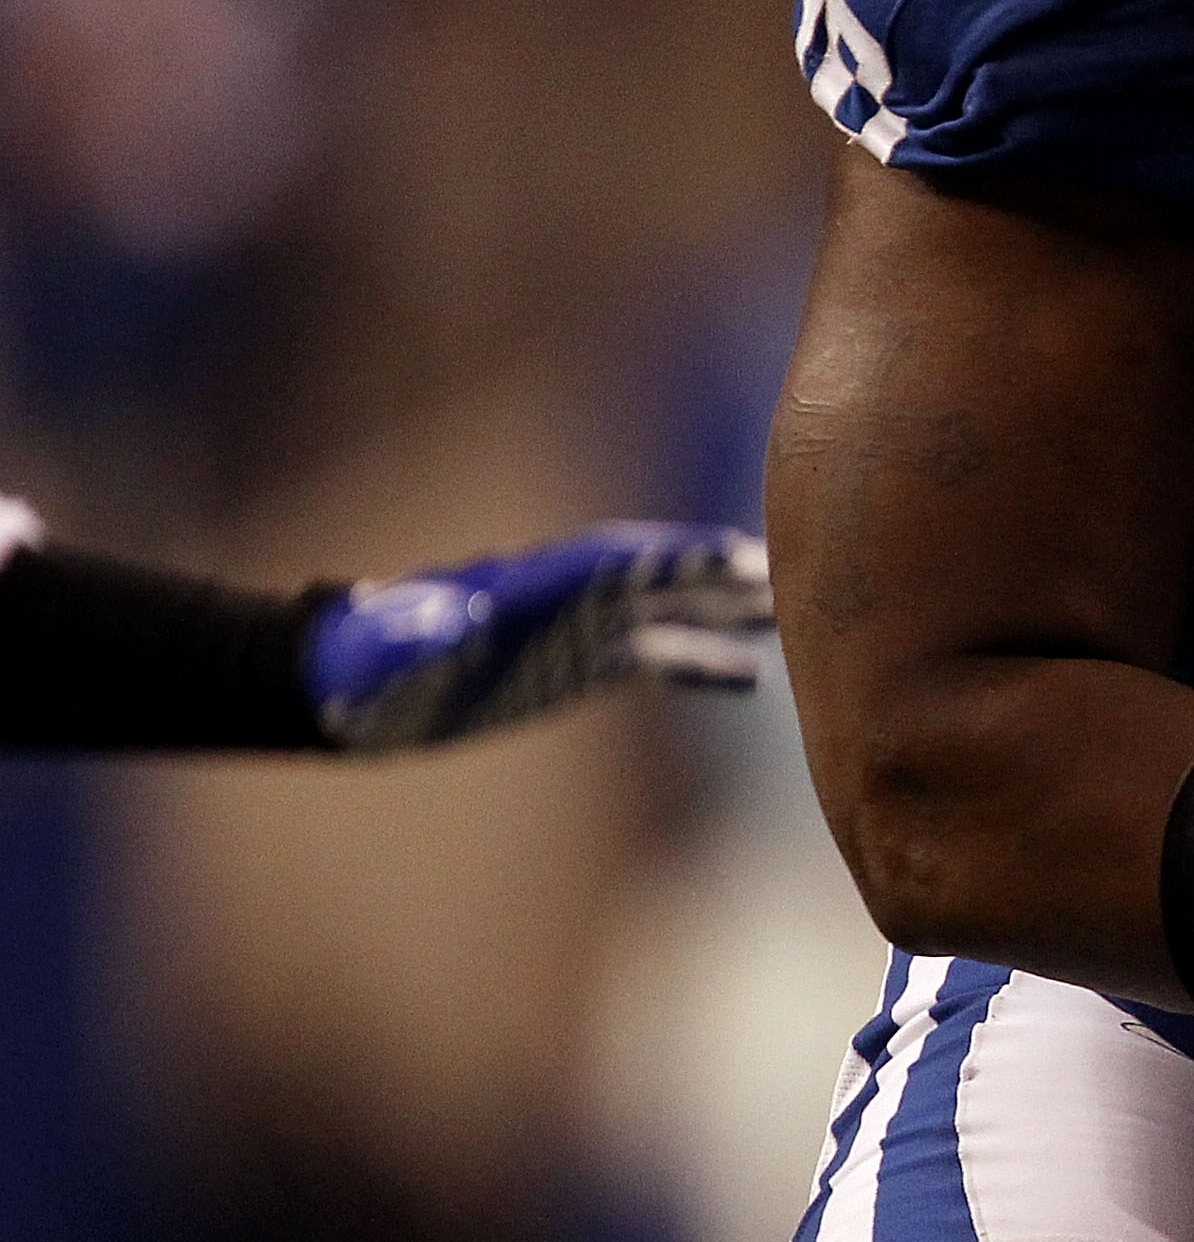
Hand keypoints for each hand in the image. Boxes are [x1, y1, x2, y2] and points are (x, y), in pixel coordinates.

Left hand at [305, 523, 776, 751]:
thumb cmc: (364, 665)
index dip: (668, 556)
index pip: (609, 561)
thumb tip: (454, 615)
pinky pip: (654, 657)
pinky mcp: (579, 664)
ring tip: (797, 611)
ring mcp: (578, 628)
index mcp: (524, 584)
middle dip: (719, 571)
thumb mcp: (388, 648)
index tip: (731, 555)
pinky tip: (753, 679)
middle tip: (795, 571)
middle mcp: (565, 597)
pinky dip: (703, 662)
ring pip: (668, 609)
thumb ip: (423, 628)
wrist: (350, 686)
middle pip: (656, 574)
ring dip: (728, 607)